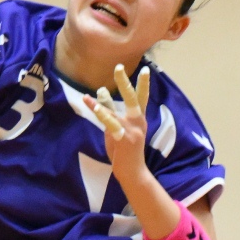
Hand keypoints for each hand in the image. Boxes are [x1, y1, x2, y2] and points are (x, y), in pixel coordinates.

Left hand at [87, 63, 152, 178]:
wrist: (132, 173)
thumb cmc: (124, 151)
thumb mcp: (116, 128)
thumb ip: (110, 110)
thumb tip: (101, 90)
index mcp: (139, 119)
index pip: (142, 98)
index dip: (143, 84)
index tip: (145, 69)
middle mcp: (138, 122)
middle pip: (133, 99)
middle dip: (125, 83)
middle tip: (119, 67)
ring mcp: (132, 131)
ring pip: (116, 113)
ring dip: (104, 103)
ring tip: (95, 92)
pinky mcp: (124, 139)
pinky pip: (111, 124)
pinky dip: (102, 114)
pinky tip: (93, 106)